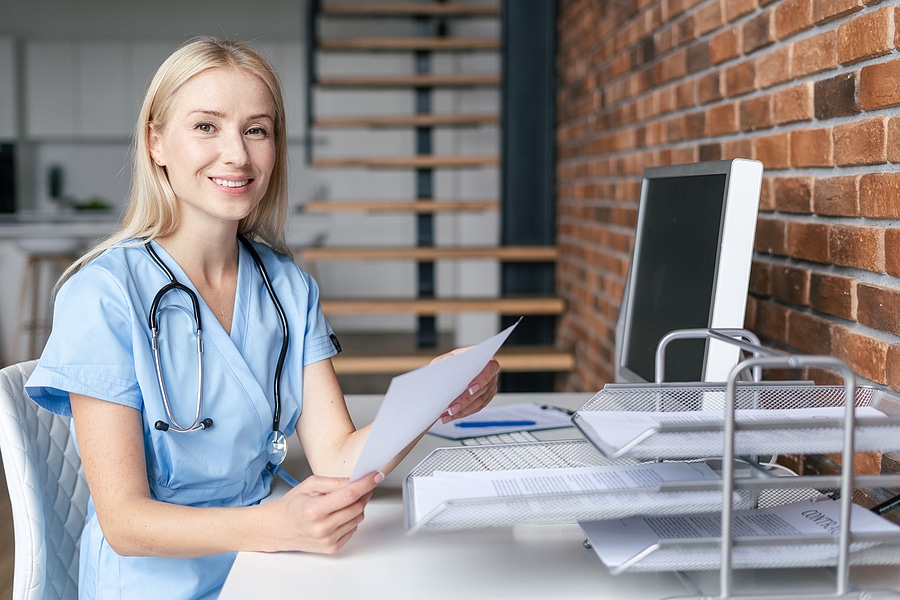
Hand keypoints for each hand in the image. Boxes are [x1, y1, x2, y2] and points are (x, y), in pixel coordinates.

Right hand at [266, 471, 382, 553]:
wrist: (277, 528)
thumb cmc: (292, 505)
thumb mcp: (309, 485)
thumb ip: (334, 482)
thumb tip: (355, 479)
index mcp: (315, 510)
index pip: (349, 495)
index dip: (366, 484)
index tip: (377, 476)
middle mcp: (322, 528)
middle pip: (357, 507)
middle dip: (364, 493)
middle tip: (362, 484)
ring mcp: (328, 540)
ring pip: (358, 518)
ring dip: (357, 506)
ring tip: (342, 501)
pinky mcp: (332, 548)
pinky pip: (353, 529)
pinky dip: (351, 519)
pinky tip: (338, 514)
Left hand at [433, 349, 499, 423]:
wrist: (448, 372)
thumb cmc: (448, 363)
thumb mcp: (445, 359)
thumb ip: (448, 362)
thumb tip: (447, 372)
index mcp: (483, 358)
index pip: (490, 368)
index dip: (482, 379)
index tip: (470, 389)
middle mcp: (490, 373)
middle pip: (483, 389)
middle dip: (466, 400)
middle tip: (452, 407)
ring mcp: (489, 386)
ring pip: (479, 401)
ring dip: (462, 410)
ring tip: (447, 414)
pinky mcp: (485, 398)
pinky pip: (476, 408)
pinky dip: (463, 413)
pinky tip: (451, 416)